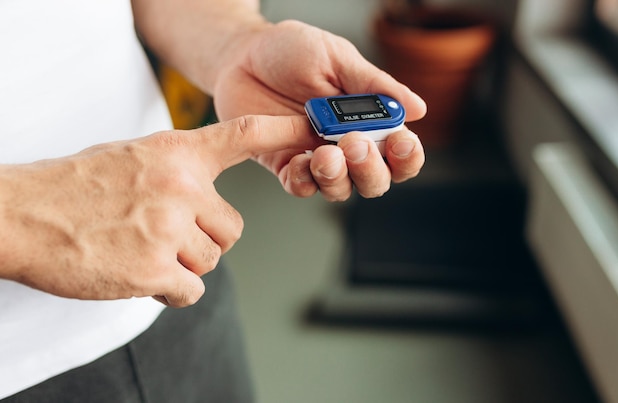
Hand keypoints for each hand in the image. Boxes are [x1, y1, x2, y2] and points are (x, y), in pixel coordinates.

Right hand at [0, 115, 319, 306]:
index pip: (242, 137)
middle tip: (165, 235)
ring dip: (183, 265)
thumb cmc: (75, 187)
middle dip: (206, 240)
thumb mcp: (133, 157)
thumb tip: (204, 195)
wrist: (22, 214)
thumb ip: (176, 171)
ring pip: (210, 262)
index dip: (282, 133)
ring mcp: (168, 228)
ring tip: (141, 250)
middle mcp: (181, 187)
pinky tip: (139, 273)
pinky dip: (171, 290)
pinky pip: (191, 290)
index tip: (310, 129)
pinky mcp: (154, 269)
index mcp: (177, 154)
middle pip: (232, 230)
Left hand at [212, 20, 426, 200]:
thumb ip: (374, 86)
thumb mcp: (337, 59)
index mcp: (369, 120)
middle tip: (355, 145)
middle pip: (376, 180)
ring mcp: (317, 158)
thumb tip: (417, 108)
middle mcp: (347, 146)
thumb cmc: (291, 51)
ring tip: (326, 154)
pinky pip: (301, 186)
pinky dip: (305, 180)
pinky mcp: (285, 165)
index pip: (400, 152)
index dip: (407, 156)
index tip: (401, 143)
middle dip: (371, 170)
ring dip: (339, 178)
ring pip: (341, 189)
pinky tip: (300, 161)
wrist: (241, 55)